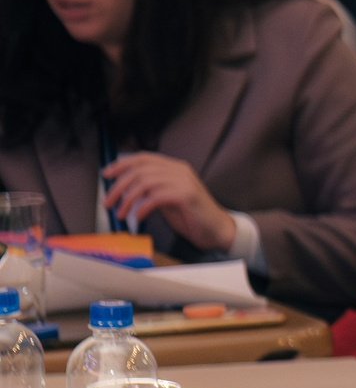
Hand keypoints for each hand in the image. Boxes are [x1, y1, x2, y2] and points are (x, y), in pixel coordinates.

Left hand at [99, 153, 234, 251]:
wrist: (216, 229)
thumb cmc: (190, 216)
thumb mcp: (166, 198)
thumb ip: (151, 189)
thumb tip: (124, 188)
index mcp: (175, 168)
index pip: (144, 158)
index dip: (122, 164)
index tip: (106, 175)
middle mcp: (180, 170)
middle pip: (140, 170)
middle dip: (118, 186)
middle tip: (108, 202)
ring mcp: (184, 181)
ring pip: (145, 182)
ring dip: (127, 199)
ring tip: (121, 214)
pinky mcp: (187, 195)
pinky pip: (156, 197)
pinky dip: (142, 207)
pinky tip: (139, 217)